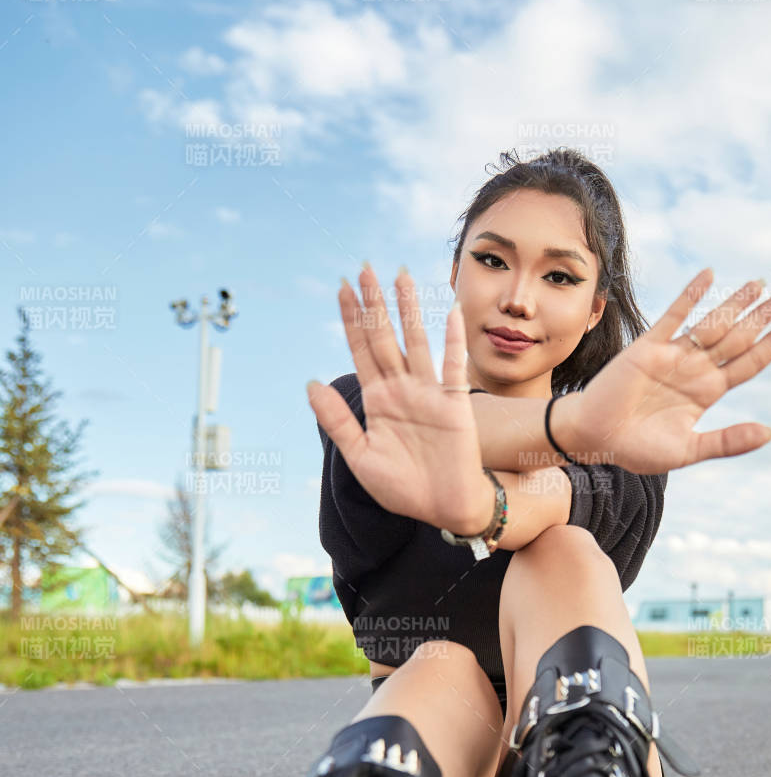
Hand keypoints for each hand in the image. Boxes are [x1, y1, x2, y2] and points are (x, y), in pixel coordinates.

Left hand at [307, 264, 496, 537]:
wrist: (442, 508)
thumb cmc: (402, 488)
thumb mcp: (359, 456)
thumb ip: (336, 420)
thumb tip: (310, 383)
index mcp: (377, 401)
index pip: (360, 351)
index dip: (351, 320)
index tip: (342, 289)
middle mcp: (401, 389)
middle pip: (384, 337)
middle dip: (374, 304)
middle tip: (364, 268)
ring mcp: (428, 393)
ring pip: (415, 341)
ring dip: (408, 310)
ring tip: (399, 276)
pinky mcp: (454, 404)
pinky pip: (453, 366)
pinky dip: (452, 339)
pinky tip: (450, 312)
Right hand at [553, 272, 770, 472]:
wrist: (595, 438)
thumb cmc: (638, 449)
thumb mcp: (689, 450)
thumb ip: (728, 441)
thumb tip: (770, 432)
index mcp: (707, 392)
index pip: (748, 363)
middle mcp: (694, 369)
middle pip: (737, 338)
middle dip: (761, 317)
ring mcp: (673, 355)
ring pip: (712, 323)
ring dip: (735, 303)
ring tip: (759, 284)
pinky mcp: (648, 346)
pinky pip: (674, 315)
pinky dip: (691, 295)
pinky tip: (710, 276)